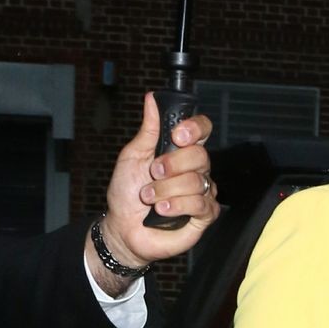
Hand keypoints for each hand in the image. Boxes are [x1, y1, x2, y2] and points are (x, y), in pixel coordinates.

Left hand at [101, 91, 218, 269]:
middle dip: (172, 165)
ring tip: (150, 199)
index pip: (202, 129)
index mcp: (180, 151)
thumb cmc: (127, 194)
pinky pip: (200, 203)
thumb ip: (148, 130)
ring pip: (196, 181)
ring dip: (166, 190)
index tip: (176, 135)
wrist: (123, 228)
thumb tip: (152, 99)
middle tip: (153, 174)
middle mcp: (195, 170)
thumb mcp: (132, 156)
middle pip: (200, 155)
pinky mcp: (204, 216)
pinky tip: (162, 210)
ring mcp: (202, 192)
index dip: (194, 128)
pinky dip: (177, 205)